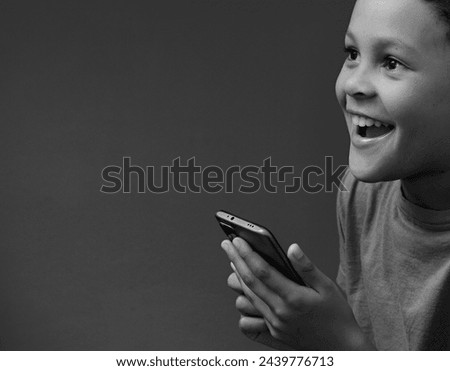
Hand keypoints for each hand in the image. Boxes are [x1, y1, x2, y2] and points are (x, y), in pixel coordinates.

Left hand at [221, 237, 374, 349]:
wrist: (341, 348)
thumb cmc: (337, 315)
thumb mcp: (328, 287)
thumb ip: (307, 268)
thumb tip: (292, 248)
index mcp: (293, 298)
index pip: (262, 272)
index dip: (247, 254)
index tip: (237, 240)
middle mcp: (280, 312)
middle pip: (249, 282)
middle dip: (236, 260)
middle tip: (226, 244)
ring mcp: (275, 324)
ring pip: (247, 297)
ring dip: (238, 278)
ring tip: (234, 262)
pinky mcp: (273, 332)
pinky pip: (251, 315)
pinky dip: (244, 300)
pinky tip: (244, 290)